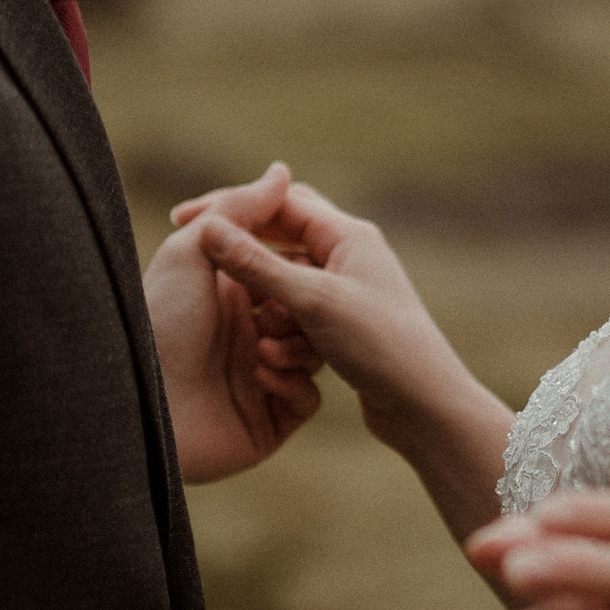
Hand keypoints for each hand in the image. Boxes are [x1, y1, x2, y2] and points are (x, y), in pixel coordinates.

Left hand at [142, 163, 324, 481]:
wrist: (140, 403)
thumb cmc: (158, 321)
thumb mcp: (193, 250)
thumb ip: (239, 210)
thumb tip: (282, 172)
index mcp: (232, 294)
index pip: (287, 272)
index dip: (300, 265)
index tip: (308, 259)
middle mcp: (247, 335)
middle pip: (308, 314)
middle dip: (304, 308)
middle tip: (277, 311)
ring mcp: (259, 379)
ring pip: (314, 355)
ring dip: (297, 347)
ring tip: (262, 348)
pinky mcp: (268, 420)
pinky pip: (305, 399)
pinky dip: (292, 385)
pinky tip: (259, 378)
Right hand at [181, 175, 514, 536]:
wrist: (425, 408)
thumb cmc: (380, 346)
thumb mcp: (312, 302)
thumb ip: (258, 265)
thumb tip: (210, 227)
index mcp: (350, 235)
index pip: (282, 202)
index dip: (231, 208)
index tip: (184, 219)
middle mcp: (351, 256)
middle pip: (282, 241)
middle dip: (246, 263)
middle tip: (199, 267)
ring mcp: (348, 293)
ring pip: (287, 287)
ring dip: (269, 314)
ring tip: (266, 344)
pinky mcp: (345, 328)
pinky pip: (300, 320)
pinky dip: (287, 337)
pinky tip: (282, 362)